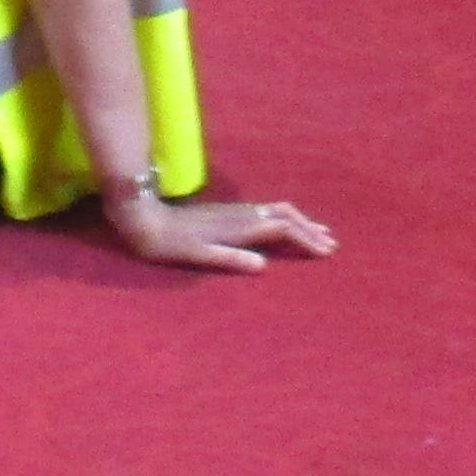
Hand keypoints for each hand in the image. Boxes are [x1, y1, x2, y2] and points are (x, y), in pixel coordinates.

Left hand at [102, 180, 336, 273]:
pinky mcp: (228, 213)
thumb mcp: (197, 255)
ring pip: (277, 210)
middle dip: (309, 228)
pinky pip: (266, 212)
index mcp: (238, 227)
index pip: (282, 229)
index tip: (326, 252)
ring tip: (318, 232)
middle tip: (331, 244)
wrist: (144, 218)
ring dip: (300, 221)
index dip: (305, 238)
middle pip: (285, 214)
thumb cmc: (168, 243)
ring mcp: (235, 212)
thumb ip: (228, 259)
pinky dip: (285, 219)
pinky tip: (284, 227)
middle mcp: (241, 215)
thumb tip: (263, 265)